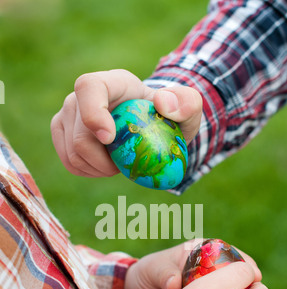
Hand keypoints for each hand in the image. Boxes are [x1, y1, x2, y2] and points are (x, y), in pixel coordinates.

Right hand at [51, 69, 201, 176]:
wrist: (149, 126)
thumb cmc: (167, 116)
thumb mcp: (188, 110)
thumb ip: (187, 103)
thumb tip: (162, 102)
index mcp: (112, 82)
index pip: (89, 87)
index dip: (93, 114)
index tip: (109, 139)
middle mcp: (82, 95)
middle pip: (80, 134)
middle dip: (104, 161)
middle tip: (125, 166)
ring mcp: (67, 114)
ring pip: (72, 152)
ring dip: (98, 169)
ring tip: (118, 165)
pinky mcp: (61, 132)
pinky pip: (69, 161)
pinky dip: (88, 171)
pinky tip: (105, 167)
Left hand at [123, 239, 261, 288]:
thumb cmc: (145, 277)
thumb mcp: (152, 272)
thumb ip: (164, 274)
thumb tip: (174, 283)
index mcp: (200, 253)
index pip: (231, 254)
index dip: (245, 265)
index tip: (252, 276)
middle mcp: (211, 270)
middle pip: (241, 276)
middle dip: (249, 287)